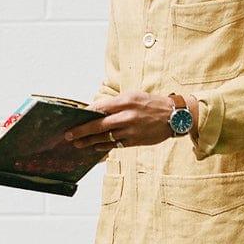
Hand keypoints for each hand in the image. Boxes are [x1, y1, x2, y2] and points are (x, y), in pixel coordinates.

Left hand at [64, 92, 196, 151]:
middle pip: (98, 125)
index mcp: (125, 101)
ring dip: (89, 141)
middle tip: (69, 135)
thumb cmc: (152, 104)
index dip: (84, 114)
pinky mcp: (134, 140)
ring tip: (78, 144)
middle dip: (81, 131)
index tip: (73, 118)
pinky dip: (103, 146)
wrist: (174, 116)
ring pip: (104, 137)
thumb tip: (97, 110)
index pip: (99, 108)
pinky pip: (114, 145)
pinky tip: (95, 147)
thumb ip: (116, 103)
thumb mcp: (134, 96)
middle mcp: (126, 115)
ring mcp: (130, 130)